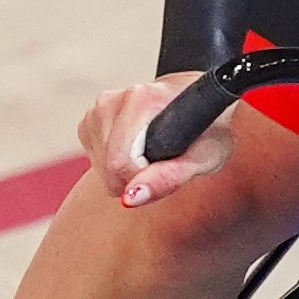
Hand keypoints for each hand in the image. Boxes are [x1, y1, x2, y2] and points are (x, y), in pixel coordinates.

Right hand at [80, 71, 227, 209]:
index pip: (120, 162)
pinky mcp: (90, 119)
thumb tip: (130, 198)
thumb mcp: (203, 157)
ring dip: (126, 171)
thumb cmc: (208, 128)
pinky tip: (137, 148)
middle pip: (107, 167)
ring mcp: (97, 108)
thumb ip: (167, 179)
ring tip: (152, 152)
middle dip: (133, 178)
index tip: (165, 168)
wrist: (201, 102)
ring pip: (99, 167)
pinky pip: (95, 160)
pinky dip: (115, 164)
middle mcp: (112, 100)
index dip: (143, 178)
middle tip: (162, 162)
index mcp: (140, 99)